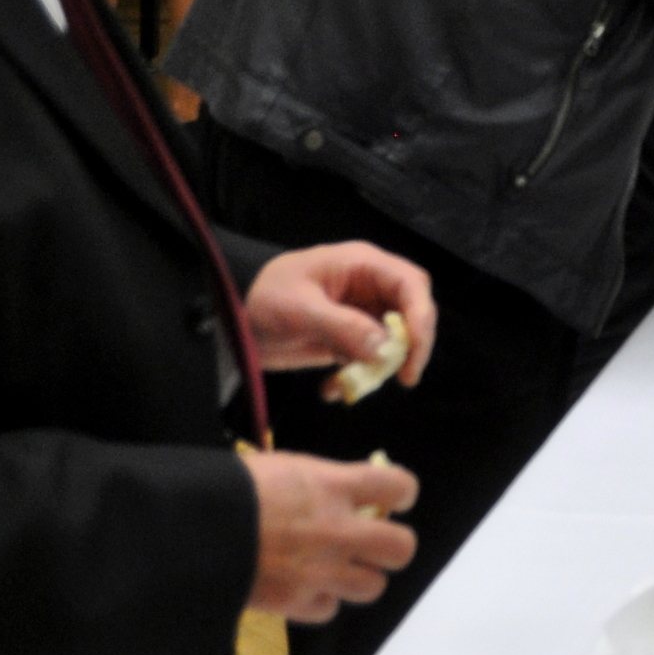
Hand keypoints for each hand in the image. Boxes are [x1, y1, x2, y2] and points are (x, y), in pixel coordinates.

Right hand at [244, 447, 418, 623]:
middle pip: (401, 548)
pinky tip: (308, 587)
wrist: (193, 530)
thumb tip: (336, 487)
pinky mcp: (296, 603)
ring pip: (373, 586)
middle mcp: (338, 530)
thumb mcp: (282, 466)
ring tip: (342, 567)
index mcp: (333, 486)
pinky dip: (322, 600)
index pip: (398, 487)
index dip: (402, 492)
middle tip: (375, 540)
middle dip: (393, 545)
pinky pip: (330, 609)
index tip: (395, 498)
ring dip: (361, 576)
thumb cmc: (230, 487)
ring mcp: (320, 571)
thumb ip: (318, 480)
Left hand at [246, 242, 438, 381]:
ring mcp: (359, 312)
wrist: (232, 319)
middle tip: (402, 378)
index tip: (413, 354)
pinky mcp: (348, 337)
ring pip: (392, 340)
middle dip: (409, 346)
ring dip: (377, 368)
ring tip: (345, 385)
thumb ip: (343, 326)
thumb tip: (384, 348)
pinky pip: (368, 358)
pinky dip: (356, 377)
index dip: (421, 317)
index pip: (411, 284)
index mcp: (361, 265)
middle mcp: (368, 286)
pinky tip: (331, 389)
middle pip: (410, 312)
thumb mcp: (299, 310)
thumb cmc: (264, 299)